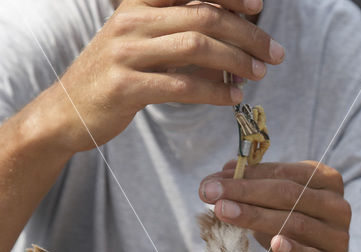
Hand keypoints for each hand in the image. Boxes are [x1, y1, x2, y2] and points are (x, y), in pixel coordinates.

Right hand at [49, 0, 283, 152]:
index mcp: (137, 2)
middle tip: (273, 54)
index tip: (259, 5)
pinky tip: (232, 98)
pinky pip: (182, 86)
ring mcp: (127, 52)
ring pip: (197, 47)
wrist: (66, 112)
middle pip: (204, 16)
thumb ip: (173, 34)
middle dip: (247, 34)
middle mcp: (133, 20)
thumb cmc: (111, 78)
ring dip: (236, 62)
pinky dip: (214, 92)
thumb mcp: (137, 43)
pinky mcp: (127, 87)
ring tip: (258, 75)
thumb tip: (225, 41)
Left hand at [199, 160, 351, 251]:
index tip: (211, 180)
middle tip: (209, 193)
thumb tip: (225, 170)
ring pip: (294, 222)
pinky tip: (275, 243)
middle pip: (287, 194)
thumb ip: (253, 189)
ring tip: (224, 212)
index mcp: (324, 180)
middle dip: (244, 191)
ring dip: (255, 216)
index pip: (282, 172)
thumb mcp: (274, 209)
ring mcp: (337, 235)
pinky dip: (292, 249)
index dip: (246, 174)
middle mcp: (335, 204)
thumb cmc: (295, 236)